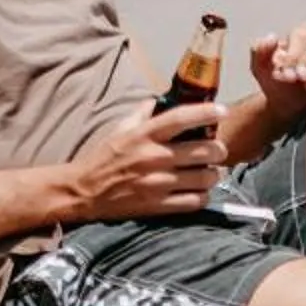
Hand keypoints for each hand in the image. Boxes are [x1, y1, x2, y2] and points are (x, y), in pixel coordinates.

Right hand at [62, 103, 228, 223]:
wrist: (83, 193)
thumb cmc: (103, 159)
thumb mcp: (120, 129)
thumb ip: (143, 113)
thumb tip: (161, 99)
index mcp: (144, 135)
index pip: (181, 118)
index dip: (206, 112)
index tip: (222, 110)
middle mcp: (154, 158)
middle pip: (203, 150)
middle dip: (218, 149)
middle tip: (217, 150)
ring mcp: (158, 184)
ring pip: (205, 177)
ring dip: (213, 173)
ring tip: (210, 171)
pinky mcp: (158, 206)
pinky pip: (195, 201)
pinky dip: (203, 195)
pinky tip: (199, 190)